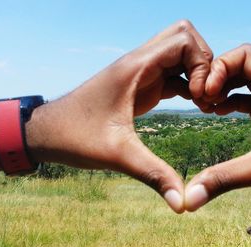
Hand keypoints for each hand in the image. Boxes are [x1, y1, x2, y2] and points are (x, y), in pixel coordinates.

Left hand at [27, 20, 211, 212]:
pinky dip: (189, 84)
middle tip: (204, 95)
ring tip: (203, 104)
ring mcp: (140, 73)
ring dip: (197, 73)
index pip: (183, 40)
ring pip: (180, 54)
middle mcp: (139, 63)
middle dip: (203, 62)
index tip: (199, 97)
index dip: (201, 65)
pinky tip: (195, 107)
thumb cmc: (75, 137)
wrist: (46, 132)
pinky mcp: (141, 86)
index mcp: (135, 68)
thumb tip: (182, 204)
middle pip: (185, 38)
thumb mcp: (118, 156)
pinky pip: (173, 74)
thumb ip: (153, 175)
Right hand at [185, 44, 250, 212]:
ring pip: (247, 83)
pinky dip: (233, 103)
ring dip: (224, 90)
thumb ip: (224, 178)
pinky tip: (219, 113)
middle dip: (218, 78)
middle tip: (200, 101)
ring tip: (205, 107)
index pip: (246, 55)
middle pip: (244, 66)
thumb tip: (188, 199)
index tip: (206, 93)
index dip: (220, 68)